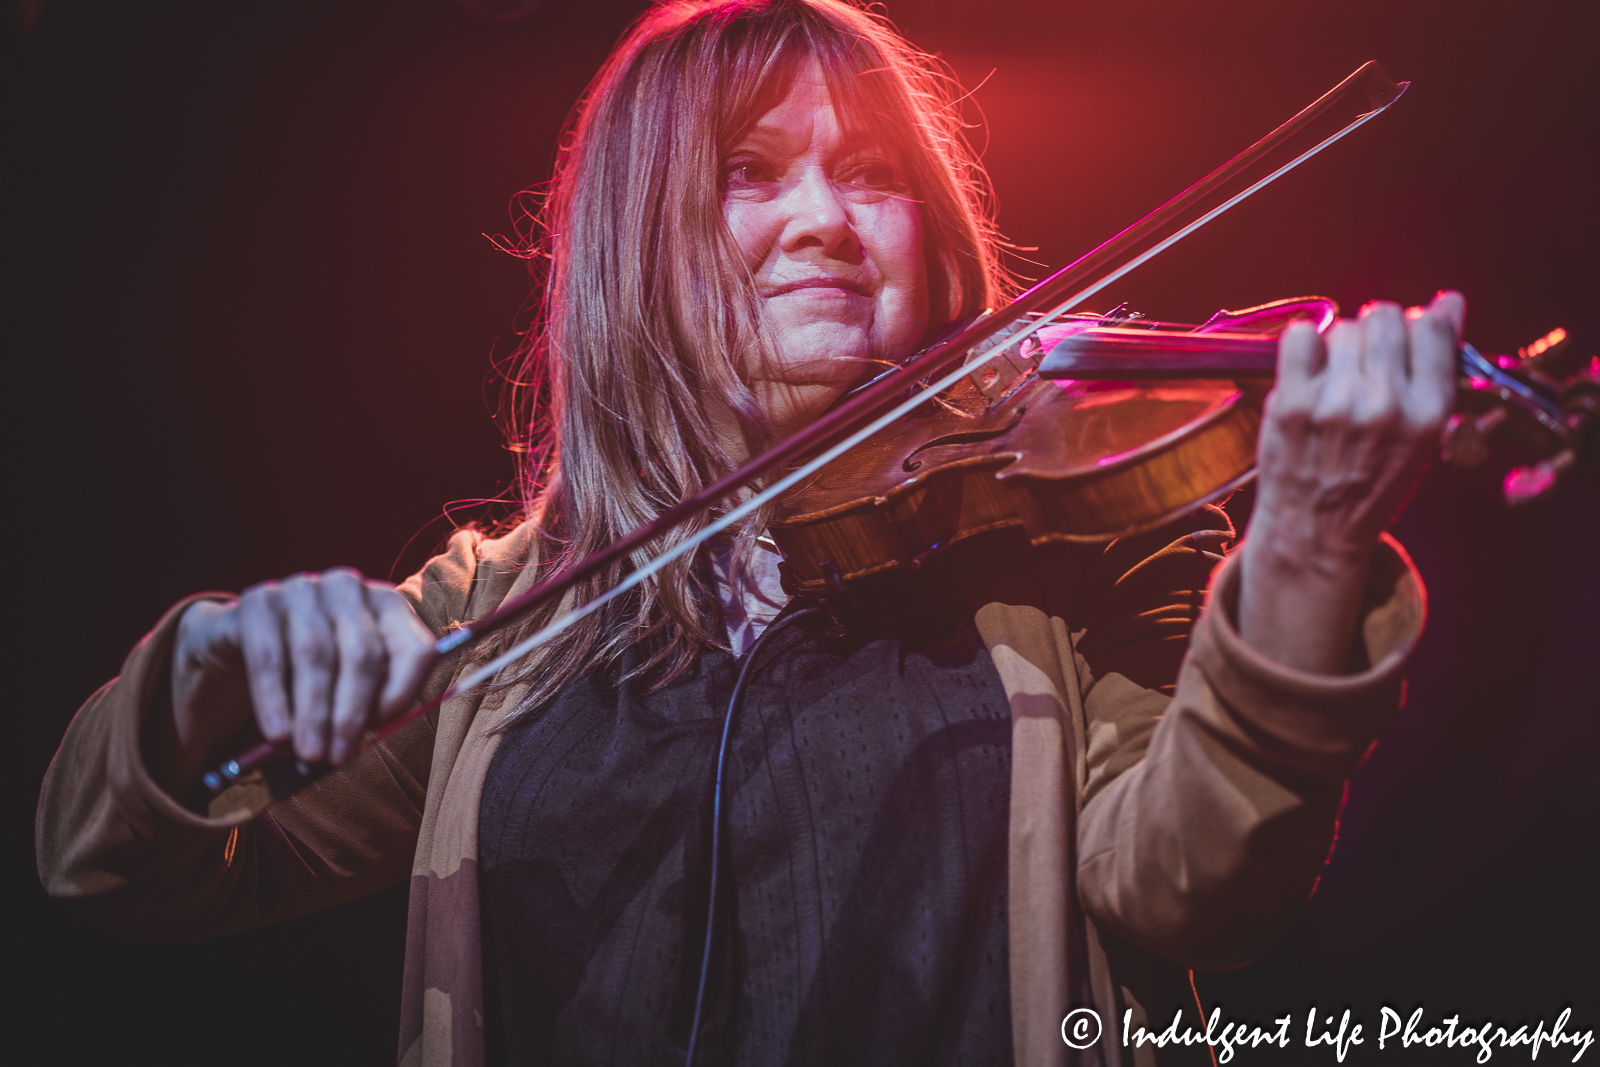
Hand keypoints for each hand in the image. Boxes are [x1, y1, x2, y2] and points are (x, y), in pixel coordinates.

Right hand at [154, 568, 433, 791]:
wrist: (243, 652)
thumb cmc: (312, 677)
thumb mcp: (348, 689)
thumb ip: (368, 707)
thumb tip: (363, 742)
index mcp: (389, 607)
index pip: (415, 647)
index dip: (402, 691)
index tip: (380, 728)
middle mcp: (350, 590)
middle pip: (363, 653)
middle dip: (351, 712)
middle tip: (337, 756)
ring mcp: (304, 589)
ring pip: (316, 653)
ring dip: (314, 712)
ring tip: (309, 754)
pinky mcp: (258, 599)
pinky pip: (269, 654)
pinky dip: (273, 698)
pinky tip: (277, 733)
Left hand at [1237, 291, 1461, 673]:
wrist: (1315, 532)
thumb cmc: (1371, 483)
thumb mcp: (1423, 439)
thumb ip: (1435, 373)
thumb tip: (1449, 302)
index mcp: (1428, 414)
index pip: (1434, 329)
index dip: (1424, 320)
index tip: (1412, 332)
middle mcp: (1385, 405)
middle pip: (1385, 317)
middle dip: (1378, 330)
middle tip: (1366, 362)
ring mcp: (1335, 403)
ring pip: (1343, 327)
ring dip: (1341, 344)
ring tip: (1336, 380)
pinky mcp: (1291, 403)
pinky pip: (1300, 336)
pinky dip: (1303, 345)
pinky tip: (1308, 372)